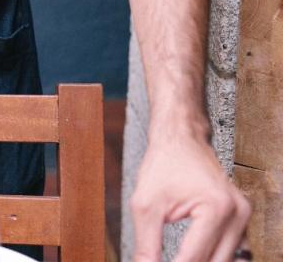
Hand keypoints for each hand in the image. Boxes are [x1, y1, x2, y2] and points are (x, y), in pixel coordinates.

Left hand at [131, 132, 250, 261]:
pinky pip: (229, 249)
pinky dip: (211, 256)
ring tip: (175, 259)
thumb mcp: (145, 204)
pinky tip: (192, 257)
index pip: (193, 258)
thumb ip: (146, 243)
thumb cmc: (163, 164)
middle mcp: (237, 214)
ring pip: (224, 259)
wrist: (180, 138)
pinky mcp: (240, 217)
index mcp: (216, 208)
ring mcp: (243, 215)